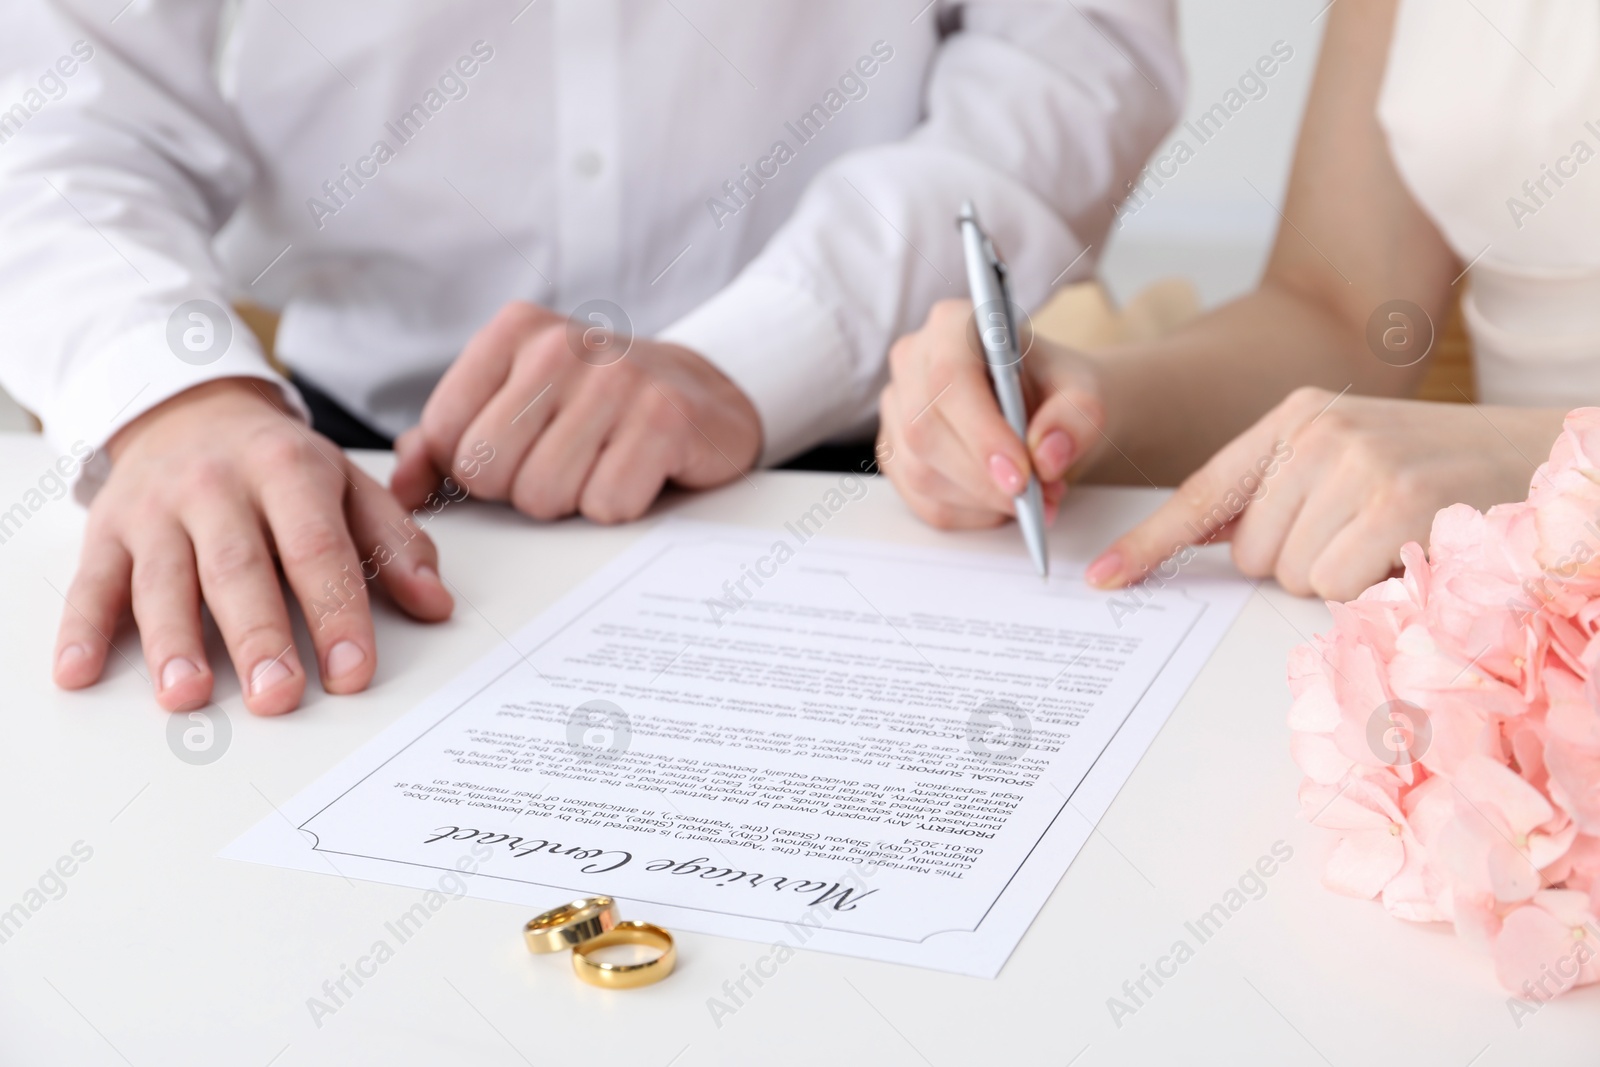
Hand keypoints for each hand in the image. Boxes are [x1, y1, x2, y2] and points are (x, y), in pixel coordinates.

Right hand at [53, 379, 453, 714]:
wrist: (191, 409)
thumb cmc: (279, 464)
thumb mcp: (348, 484)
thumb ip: (394, 542)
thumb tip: (436, 603)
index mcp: (289, 471)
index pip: (317, 548)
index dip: (337, 612)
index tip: (352, 672)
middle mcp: (218, 488)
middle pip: (239, 569)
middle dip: (259, 636)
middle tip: (277, 696)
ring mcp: (156, 510)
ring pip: (164, 580)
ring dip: (173, 642)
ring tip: (188, 695)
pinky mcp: (106, 530)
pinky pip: (92, 582)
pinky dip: (81, 629)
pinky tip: (80, 670)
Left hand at [392, 301, 761, 523]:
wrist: (703, 393)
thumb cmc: (597, 406)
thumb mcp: (516, 403)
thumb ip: (448, 440)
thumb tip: (402, 487)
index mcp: (514, 331)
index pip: (448, 435)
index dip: (476, 468)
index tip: (519, 450)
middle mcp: (561, 345)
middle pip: (488, 471)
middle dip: (521, 488)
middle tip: (564, 461)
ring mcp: (617, 379)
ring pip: (544, 496)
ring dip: (571, 501)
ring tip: (601, 463)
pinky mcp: (664, 419)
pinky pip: (606, 505)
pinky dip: (620, 506)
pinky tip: (637, 471)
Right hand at [877, 299, 1104, 528]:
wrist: (1046, 406)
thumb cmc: (1057, 389)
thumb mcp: (1085, 391)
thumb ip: (1077, 416)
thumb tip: (1046, 455)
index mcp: (953, 324)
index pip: (949, 378)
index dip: (981, 433)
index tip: (1021, 476)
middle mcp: (913, 361)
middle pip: (924, 430)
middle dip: (984, 478)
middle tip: (1038, 498)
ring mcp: (895, 409)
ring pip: (920, 472)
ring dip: (982, 500)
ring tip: (1034, 499)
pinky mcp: (895, 453)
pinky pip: (921, 501)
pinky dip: (970, 515)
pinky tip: (1001, 503)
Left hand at [1087, 387, 1567, 599]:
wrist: (1544, 456)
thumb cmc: (1439, 473)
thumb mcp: (1349, 463)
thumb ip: (1274, 496)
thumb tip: (1202, 542)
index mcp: (1296, 418)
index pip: (1203, 492)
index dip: (1150, 542)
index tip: (1102, 579)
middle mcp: (1318, 431)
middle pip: (1251, 553)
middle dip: (1300, 563)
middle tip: (1362, 534)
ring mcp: (1357, 463)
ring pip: (1292, 576)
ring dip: (1340, 577)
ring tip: (1393, 537)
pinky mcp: (1395, 502)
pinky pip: (1335, 586)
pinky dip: (1371, 588)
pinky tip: (1411, 551)